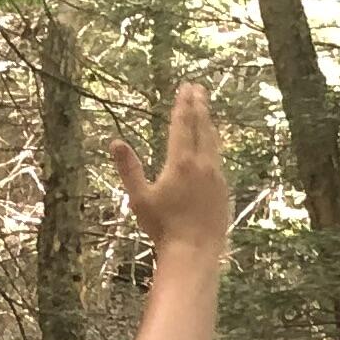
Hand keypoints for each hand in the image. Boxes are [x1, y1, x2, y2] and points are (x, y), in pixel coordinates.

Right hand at [115, 81, 229, 258]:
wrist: (194, 251)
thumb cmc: (162, 227)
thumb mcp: (139, 198)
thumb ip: (128, 168)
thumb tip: (115, 142)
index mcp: (181, 163)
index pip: (182, 126)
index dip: (183, 105)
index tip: (185, 88)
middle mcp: (202, 165)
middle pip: (202, 128)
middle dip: (199, 106)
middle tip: (199, 89)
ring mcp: (217, 178)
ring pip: (214, 143)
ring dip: (209, 125)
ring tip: (206, 112)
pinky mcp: (224, 191)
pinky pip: (219, 161)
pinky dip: (214, 147)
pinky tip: (213, 149)